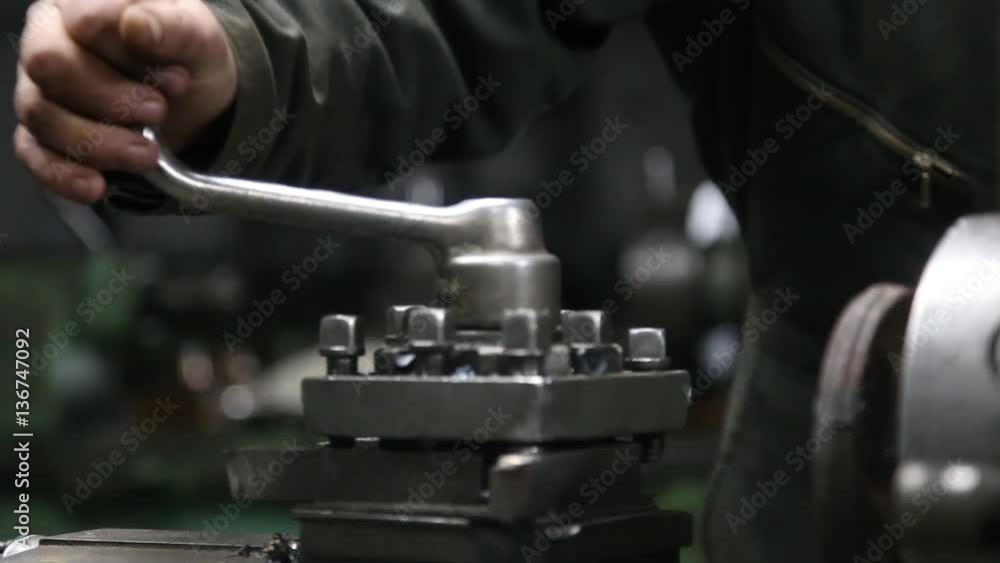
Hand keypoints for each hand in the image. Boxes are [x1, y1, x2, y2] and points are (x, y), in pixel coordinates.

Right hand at [13, 0, 237, 203]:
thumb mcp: (195, 35)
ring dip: (99, 142)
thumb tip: (135, 22)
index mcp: (77, 3)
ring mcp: (40, 90)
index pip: (77, 18)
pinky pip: (35, 156)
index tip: (173, 79)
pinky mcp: (43, 136)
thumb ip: (168, 24)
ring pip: (42, 116)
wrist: (196, 98)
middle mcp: (48, 41)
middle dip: (109, 98)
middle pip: (49, 67)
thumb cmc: (186, 54)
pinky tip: (95, 186)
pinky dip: (63, 174)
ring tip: (147, 153)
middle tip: (158, 113)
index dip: (122, 51)